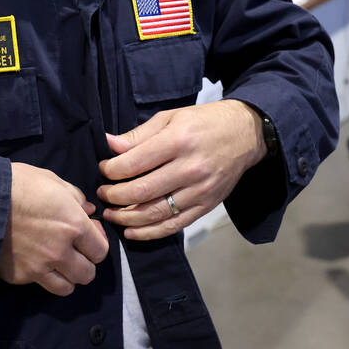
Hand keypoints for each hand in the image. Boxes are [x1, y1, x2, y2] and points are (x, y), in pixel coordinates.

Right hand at [0, 162, 108, 296]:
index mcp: (74, 225)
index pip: (101, 251)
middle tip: (75, 250)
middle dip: (85, 262)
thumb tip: (88, 210)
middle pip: (88, 274)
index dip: (97, 242)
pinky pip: (41, 286)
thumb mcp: (51, 180)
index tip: (88, 234)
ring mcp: (39, 267)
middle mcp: (61, 251)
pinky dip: (43, 278)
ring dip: (67, 276)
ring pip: (67, 287)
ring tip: (58, 263)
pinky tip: (36, 263)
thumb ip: (75, 197)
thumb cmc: (17, 183)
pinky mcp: (20, 276)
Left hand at [96, 100, 265, 240]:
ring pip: (155, 213)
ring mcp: (200, 190)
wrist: (246, 134)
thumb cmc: (205, 121)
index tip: (103, 169)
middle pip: (141, 191)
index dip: (111, 170)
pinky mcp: (207, 206)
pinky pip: (174, 225)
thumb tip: (110, 145)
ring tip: (111, 214)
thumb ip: (140, 134)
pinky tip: (131, 231)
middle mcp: (190, 168)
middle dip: (114, 195)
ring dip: (126, 218)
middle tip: (102, 194)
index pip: (134, 163)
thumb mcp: (171, 116)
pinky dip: (149, 233)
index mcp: (178, 140)